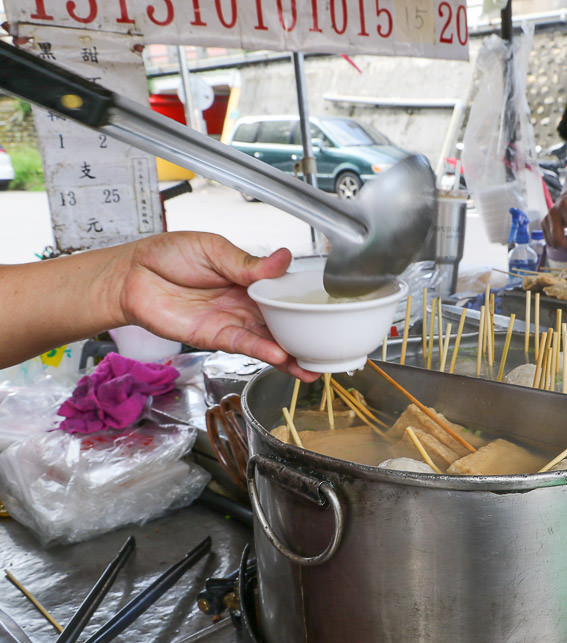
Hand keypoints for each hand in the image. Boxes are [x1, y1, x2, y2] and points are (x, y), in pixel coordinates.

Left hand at [117, 232, 317, 380]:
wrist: (131, 275)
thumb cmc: (167, 256)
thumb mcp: (213, 248)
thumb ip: (247, 263)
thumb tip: (282, 259)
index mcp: (251, 279)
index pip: (285, 294)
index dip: (305, 304)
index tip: (328, 311)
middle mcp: (245, 304)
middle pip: (283, 323)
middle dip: (306, 337)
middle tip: (331, 347)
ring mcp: (232, 322)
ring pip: (268, 340)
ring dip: (291, 354)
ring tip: (313, 365)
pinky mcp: (214, 337)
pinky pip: (244, 346)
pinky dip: (263, 352)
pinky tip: (281, 356)